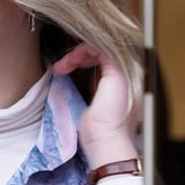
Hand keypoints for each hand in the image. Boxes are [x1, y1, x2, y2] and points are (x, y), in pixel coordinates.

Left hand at [52, 43, 138, 166]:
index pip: (100, 59)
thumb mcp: (88, 99)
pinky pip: (99, 48)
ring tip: (62, 67)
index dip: (80, 59)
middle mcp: (124, 74)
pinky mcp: (117, 70)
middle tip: (59, 67)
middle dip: (76, 55)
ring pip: (98, 47)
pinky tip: (70, 62)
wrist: (104, 137)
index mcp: (119, 81)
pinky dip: (82, 51)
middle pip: (99, 51)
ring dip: (76, 53)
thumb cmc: (95, 126)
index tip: (62, 69)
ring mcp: (123, 70)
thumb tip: (74, 73)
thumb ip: (88, 83)